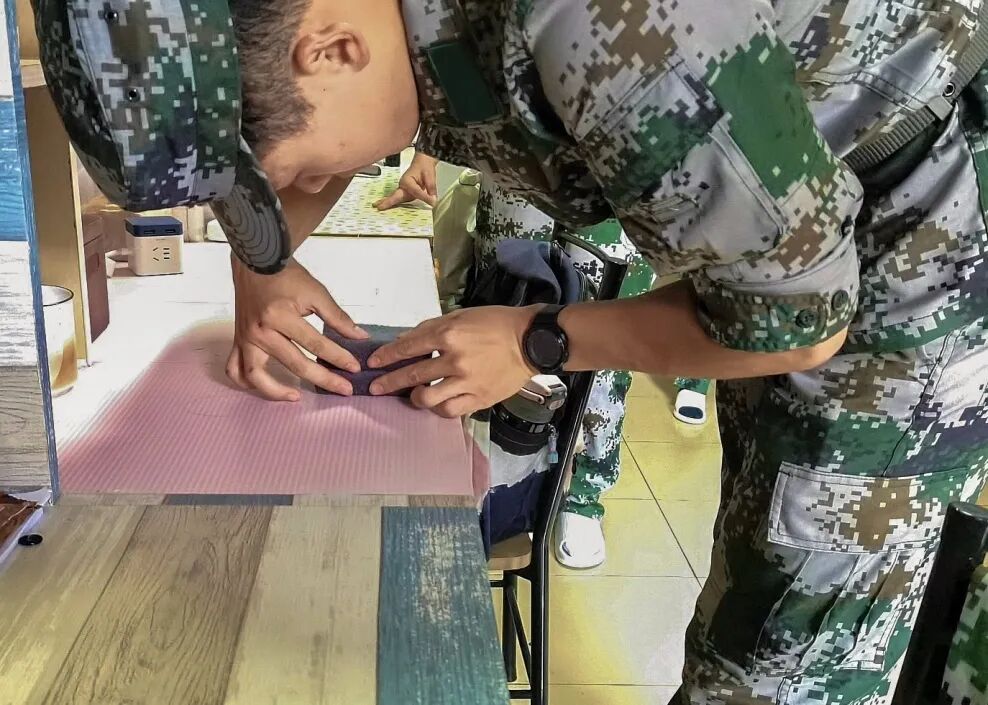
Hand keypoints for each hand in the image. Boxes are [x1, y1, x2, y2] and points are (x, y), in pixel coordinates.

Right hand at [227, 256, 367, 400]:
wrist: (256, 262)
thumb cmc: (286, 276)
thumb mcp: (316, 292)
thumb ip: (338, 317)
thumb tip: (360, 337)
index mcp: (280, 316)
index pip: (315, 344)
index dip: (338, 357)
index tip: (355, 367)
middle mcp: (259, 331)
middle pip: (294, 364)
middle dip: (324, 379)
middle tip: (344, 389)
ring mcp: (245, 339)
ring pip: (255, 376)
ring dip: (276, 391)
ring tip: (297, 397)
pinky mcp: (237, 341)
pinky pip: (235, 370)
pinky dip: (247, 383)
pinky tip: (266, 386)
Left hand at [367, 306, 538, 417]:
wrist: (531, 341)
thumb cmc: (496, 323)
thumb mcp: (461, 315)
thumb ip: (432, 328)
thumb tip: (406, 341)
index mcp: (449, 334)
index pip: (408, 347)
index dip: (387, 357)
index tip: (373, 363)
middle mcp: (455, 360)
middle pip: (413, 375)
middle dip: (390, 382)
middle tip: (376, 388)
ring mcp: (467, 382)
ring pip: (429, 399)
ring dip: (416, 398)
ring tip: (415, 395)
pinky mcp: (479, 399)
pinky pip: (451, 410)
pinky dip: (439, 409)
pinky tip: (437, 403)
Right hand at [374, 153, 438, 209]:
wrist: (422, 162)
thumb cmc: (424, 166)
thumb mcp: (430, 176)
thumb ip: (431, 188)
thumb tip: (433, 200)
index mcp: (407, 180)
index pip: (416, 192)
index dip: (424, 197)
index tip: (432, 202)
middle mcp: (403, 185)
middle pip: (396, 196)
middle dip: (387, 202)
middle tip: (378, 207)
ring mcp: (403, 189)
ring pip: (396, 199)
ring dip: (388, 204)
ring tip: (379, 208)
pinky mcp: (405, 193)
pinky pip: (401, 200)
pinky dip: (394, 205)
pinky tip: (389, 209)